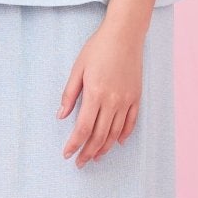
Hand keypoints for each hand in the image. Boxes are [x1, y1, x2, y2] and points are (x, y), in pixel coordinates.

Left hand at [57, 19, 143, 164]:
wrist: (125, 34)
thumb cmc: (98, 48)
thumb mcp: (78, 68)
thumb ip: (70, 94)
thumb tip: (61, 115)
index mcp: (95, 94)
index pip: (83, 128)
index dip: (74, 144)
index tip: (67, 154)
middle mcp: (113, 101)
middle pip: (99, 135)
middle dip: (88, 152)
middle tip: (80, 163)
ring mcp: (127, 100)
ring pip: (115, 132)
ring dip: (104, 148)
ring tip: (96, 157)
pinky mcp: (136, 97)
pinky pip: (131, 122)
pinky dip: (124, 135)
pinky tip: (117, 142)